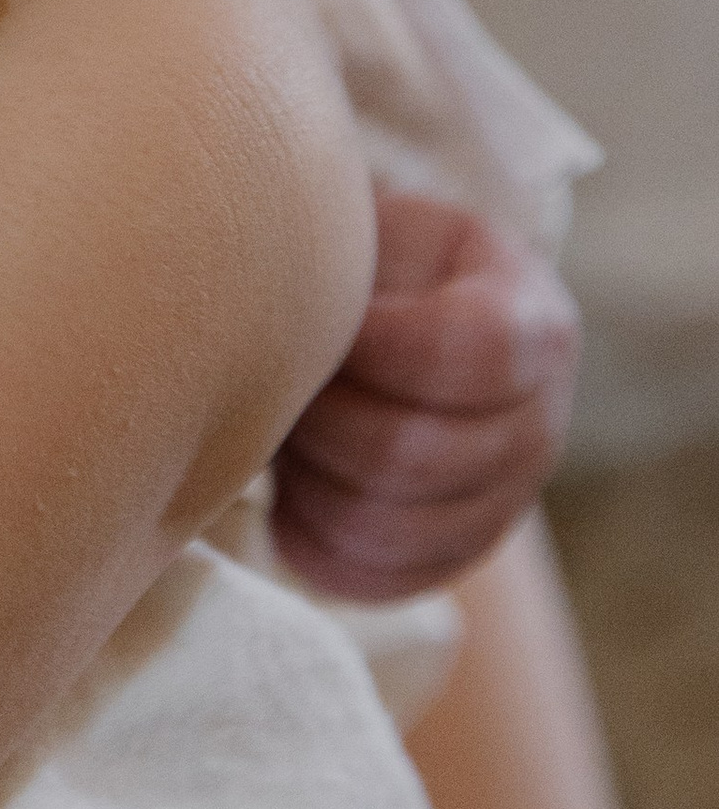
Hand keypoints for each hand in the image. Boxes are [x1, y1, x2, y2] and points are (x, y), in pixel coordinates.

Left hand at [270, 193, 577, 601]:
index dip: (378, 345)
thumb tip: (268, 300)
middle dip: (320, 422)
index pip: (475, 349)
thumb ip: (340, 252)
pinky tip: (288, 502)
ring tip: (277, 438)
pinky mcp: (459, 552)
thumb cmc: (360, 264)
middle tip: (270, 385)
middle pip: (421, 454)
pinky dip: (317, 548)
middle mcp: (541, 420)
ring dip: (312, 487)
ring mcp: (508, 499)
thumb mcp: (365, 228)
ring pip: (397, 529)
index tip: (316, 324)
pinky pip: (385, 579)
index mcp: (533, 319)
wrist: (384, 321)